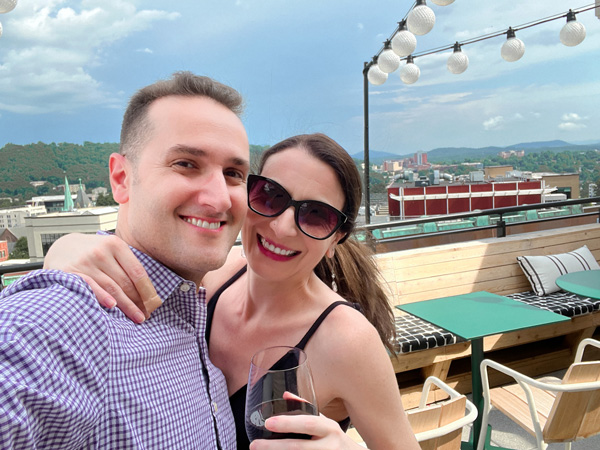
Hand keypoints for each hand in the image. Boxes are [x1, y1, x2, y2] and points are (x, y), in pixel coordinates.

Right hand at [43, 233, 160, 321]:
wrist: (61, 247)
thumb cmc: (93, 252)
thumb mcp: (111, 249)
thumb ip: (127, 263)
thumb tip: (148, 290)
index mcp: (115, 244)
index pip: (137, 271)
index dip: (147, 289)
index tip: (155, 303)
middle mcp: (101, 252)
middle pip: (126, 282)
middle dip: (139, 300)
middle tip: (148, 314)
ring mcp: (86, 262)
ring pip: (112, 288)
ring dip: (127, 305)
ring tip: (137, 316)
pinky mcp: (71, 273)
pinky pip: (91, 287)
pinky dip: (102, 297)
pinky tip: (113, 306)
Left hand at [249, 414, 366, 449]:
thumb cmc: (335, 440)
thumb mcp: (325, 422)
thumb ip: (306, 409)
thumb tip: (285, 395)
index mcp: (330, 429)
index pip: (308, 423)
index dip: (287, 423)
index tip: (268, 422)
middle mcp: (329, 446)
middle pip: (299, 447)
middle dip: (274, 447)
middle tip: (254, 445)